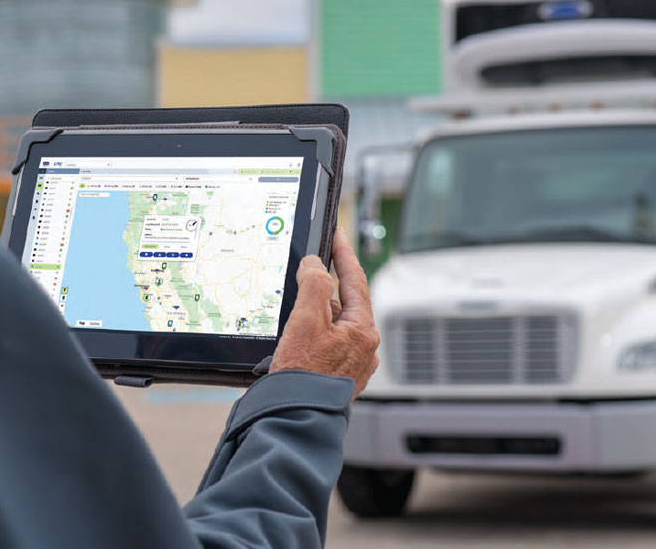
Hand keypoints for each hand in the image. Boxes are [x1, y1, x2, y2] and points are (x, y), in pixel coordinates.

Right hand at [270, 228, 379, 398]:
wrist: (295, 422)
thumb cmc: (303, 378)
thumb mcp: (306, 321)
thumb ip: (314, 285)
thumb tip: (316, 266)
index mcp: (362, 330)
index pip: (355, 280)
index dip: (343, 253)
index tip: (336, 233)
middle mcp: (363, 347)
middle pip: (342, 302)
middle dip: (322, 286)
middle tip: (303, 272)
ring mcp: (351, 363)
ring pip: (332, 324)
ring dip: (315, 314)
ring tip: (292, 317)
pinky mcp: (335, 376)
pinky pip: (325, 343)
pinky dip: (311, 334)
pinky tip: (295, 340)